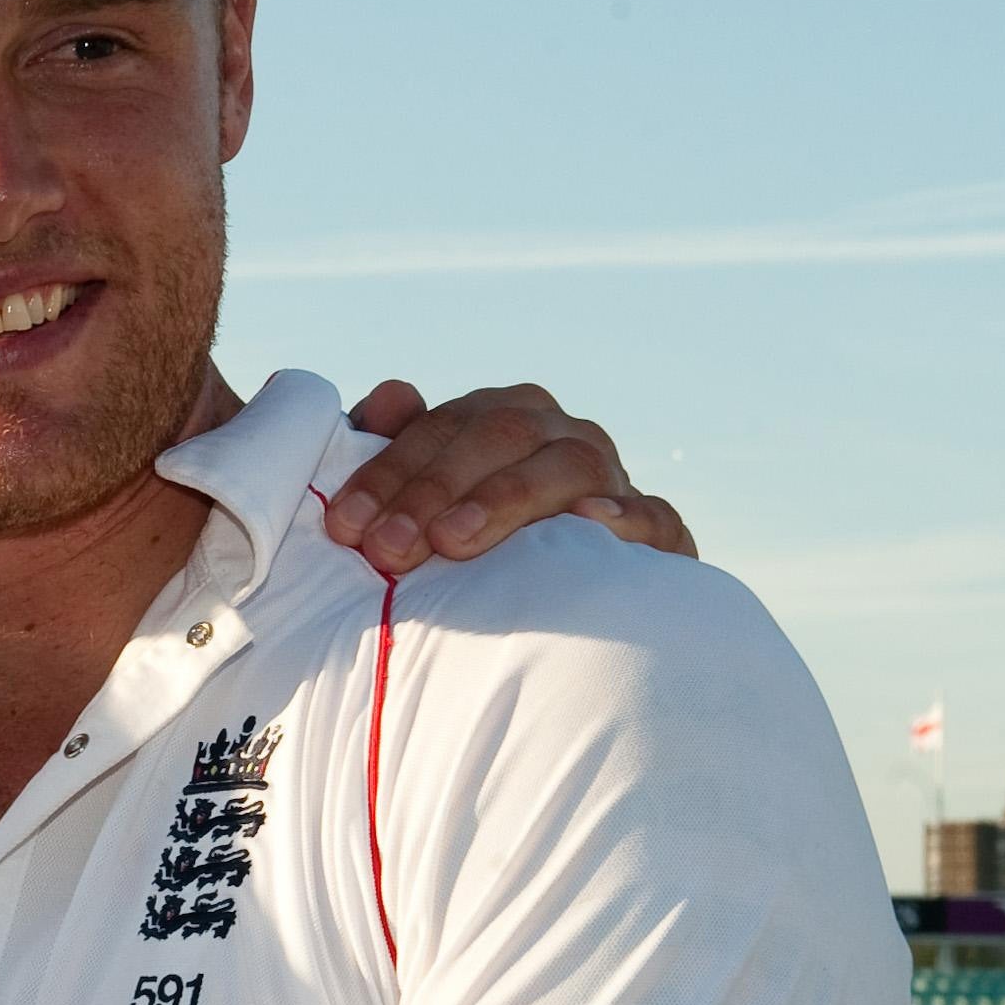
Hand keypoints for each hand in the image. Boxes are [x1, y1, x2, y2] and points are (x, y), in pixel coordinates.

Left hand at [327, 382, 695, 573]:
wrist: (560, 610)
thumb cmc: (470, 546)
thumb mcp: (422, 499)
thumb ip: (398, 447)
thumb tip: (392, 395)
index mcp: (505, 417)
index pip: (443, 426)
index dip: (389, 471)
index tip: (347, 525)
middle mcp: (561, 435)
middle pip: (501, 435)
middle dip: (435, 489)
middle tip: (387, 548)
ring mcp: (613, 479)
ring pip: (570, 464)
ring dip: (507, 498)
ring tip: (453, 540)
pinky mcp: (657, 533)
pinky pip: (654, 515)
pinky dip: (626, 516)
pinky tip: (587, 522)